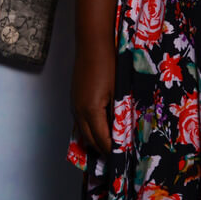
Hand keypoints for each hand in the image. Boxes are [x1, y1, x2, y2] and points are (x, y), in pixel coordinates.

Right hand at [71, 38, 115, 155]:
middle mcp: (79, 111)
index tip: (125, 157)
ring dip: (96, 140)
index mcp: (91, 110)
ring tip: (113, 144)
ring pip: (84, 132)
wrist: (93, 42)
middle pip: (90, 141)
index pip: (102, 140)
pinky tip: (103, 127)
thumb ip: (121, 113)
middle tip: (120, 155)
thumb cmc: (108, 62)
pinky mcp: (74, 98)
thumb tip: (126, 131)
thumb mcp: (119, 90)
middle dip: (104, 150)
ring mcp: (74, 104)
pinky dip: (91, 129)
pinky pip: (80, 122)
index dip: (114, 151)